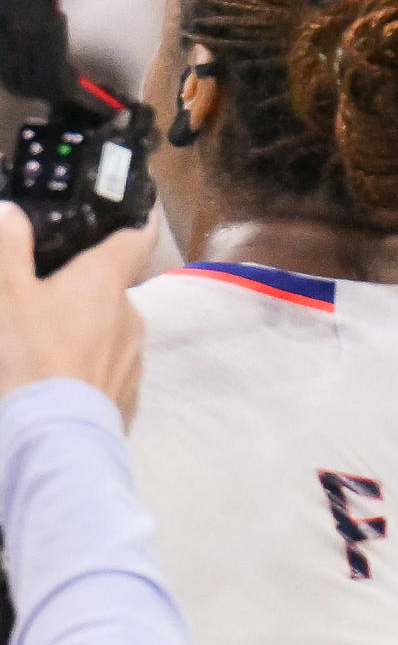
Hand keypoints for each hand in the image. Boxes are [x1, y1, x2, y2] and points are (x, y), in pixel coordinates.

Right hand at [0, 205, 153, 420]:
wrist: (52, 433)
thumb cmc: (27, 352)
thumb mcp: (6, 293)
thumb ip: (10, 248)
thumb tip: (13, 211)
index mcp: (106, 281)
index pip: (137, 238)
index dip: (136, 221)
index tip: (136, 212)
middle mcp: (132, 314)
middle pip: (113, 288)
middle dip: (86, 286)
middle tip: (48, 289)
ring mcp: (135, 356)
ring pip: (111, 329)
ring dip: (86, 327)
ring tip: (45, 339)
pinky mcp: (130, 393)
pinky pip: (109, 366)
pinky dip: (88, 363)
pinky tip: (58, 376)